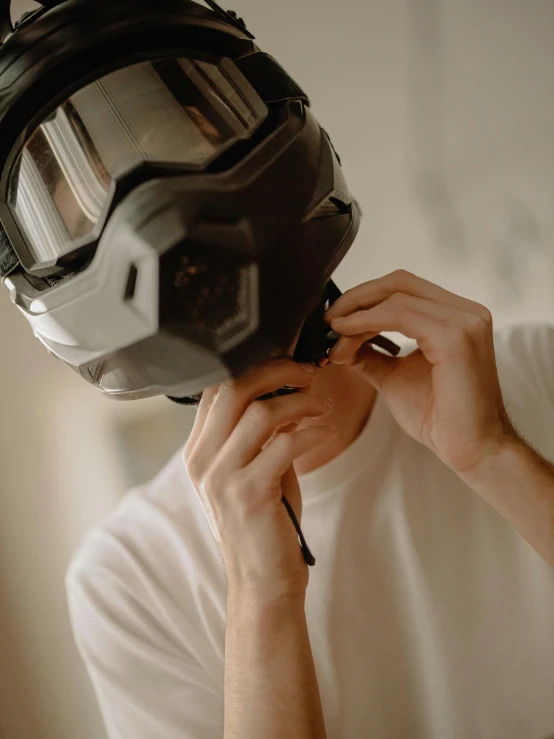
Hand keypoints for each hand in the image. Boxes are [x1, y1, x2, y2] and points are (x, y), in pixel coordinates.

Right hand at [184, 357, 335, 599]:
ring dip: (301, 401)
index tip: (287, 361)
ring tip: (322, 406)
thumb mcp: (253, 469)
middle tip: (307, 372)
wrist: (263, 581)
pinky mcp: (249, 494)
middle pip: (233, 388)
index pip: (216, 386)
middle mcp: (202, 460)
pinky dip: (313, 431)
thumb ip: (260, 432)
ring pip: (260, 412)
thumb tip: (284, 387)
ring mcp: (222, 478)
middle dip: (277, 370)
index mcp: (199, 450)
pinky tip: (327, 431)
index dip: (253, 363)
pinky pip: (285, 444)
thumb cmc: (264, 521)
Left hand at [325, 269, 517, 475]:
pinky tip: (346, 337)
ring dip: (357, 315)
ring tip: (334, 337)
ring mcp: (464, 321)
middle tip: (329, 319)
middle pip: (400, 283)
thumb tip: (337, 339)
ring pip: (396, 298)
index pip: (403, 289)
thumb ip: (369, 353)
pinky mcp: (455, 337)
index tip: (334, 318)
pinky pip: (399, 315)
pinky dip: (366, 322)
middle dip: (357, 298)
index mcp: (457, 317)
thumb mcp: (393, 376)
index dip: (364, 297)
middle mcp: (466, 312)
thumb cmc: (440, 417)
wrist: (471, 450)